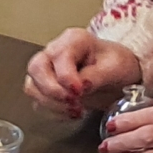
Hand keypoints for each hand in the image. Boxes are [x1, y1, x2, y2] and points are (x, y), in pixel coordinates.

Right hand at [24, 29, 142, 117]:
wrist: (119, 77)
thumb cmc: (117, 64)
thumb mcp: (115, 67)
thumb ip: (97, 75)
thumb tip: (81, 85)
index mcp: (73, 40)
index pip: (58, 56)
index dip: (66, 77)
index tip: (80, 91)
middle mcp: (54, 52)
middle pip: (36, 68)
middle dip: (52, 90)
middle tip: (74, 102)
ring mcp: (48, 70)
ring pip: (32, 87)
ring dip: (52, 104)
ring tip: (76, 109)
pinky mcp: (46, 88)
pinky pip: (39, 102)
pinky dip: (53, 112)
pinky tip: (72, 112)